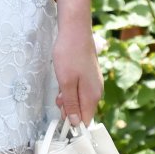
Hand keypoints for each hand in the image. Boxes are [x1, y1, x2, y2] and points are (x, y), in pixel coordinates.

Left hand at [52, 0, 101, 125]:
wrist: (75, 30)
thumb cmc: (70, 54)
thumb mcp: (66, 82)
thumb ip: (71, 104)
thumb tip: (75, 122)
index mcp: (93, 95)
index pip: (85, 120)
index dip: (72, 123)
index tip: (60, 121)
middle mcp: (96, 91)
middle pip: (82, 111)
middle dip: (68, 110)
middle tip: (58, 99)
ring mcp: (93, 82)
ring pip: (79, 100)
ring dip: (67, 99)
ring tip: (59, 88)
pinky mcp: (89, 75)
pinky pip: (79, 90)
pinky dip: (70, 89)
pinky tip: (63, 81)